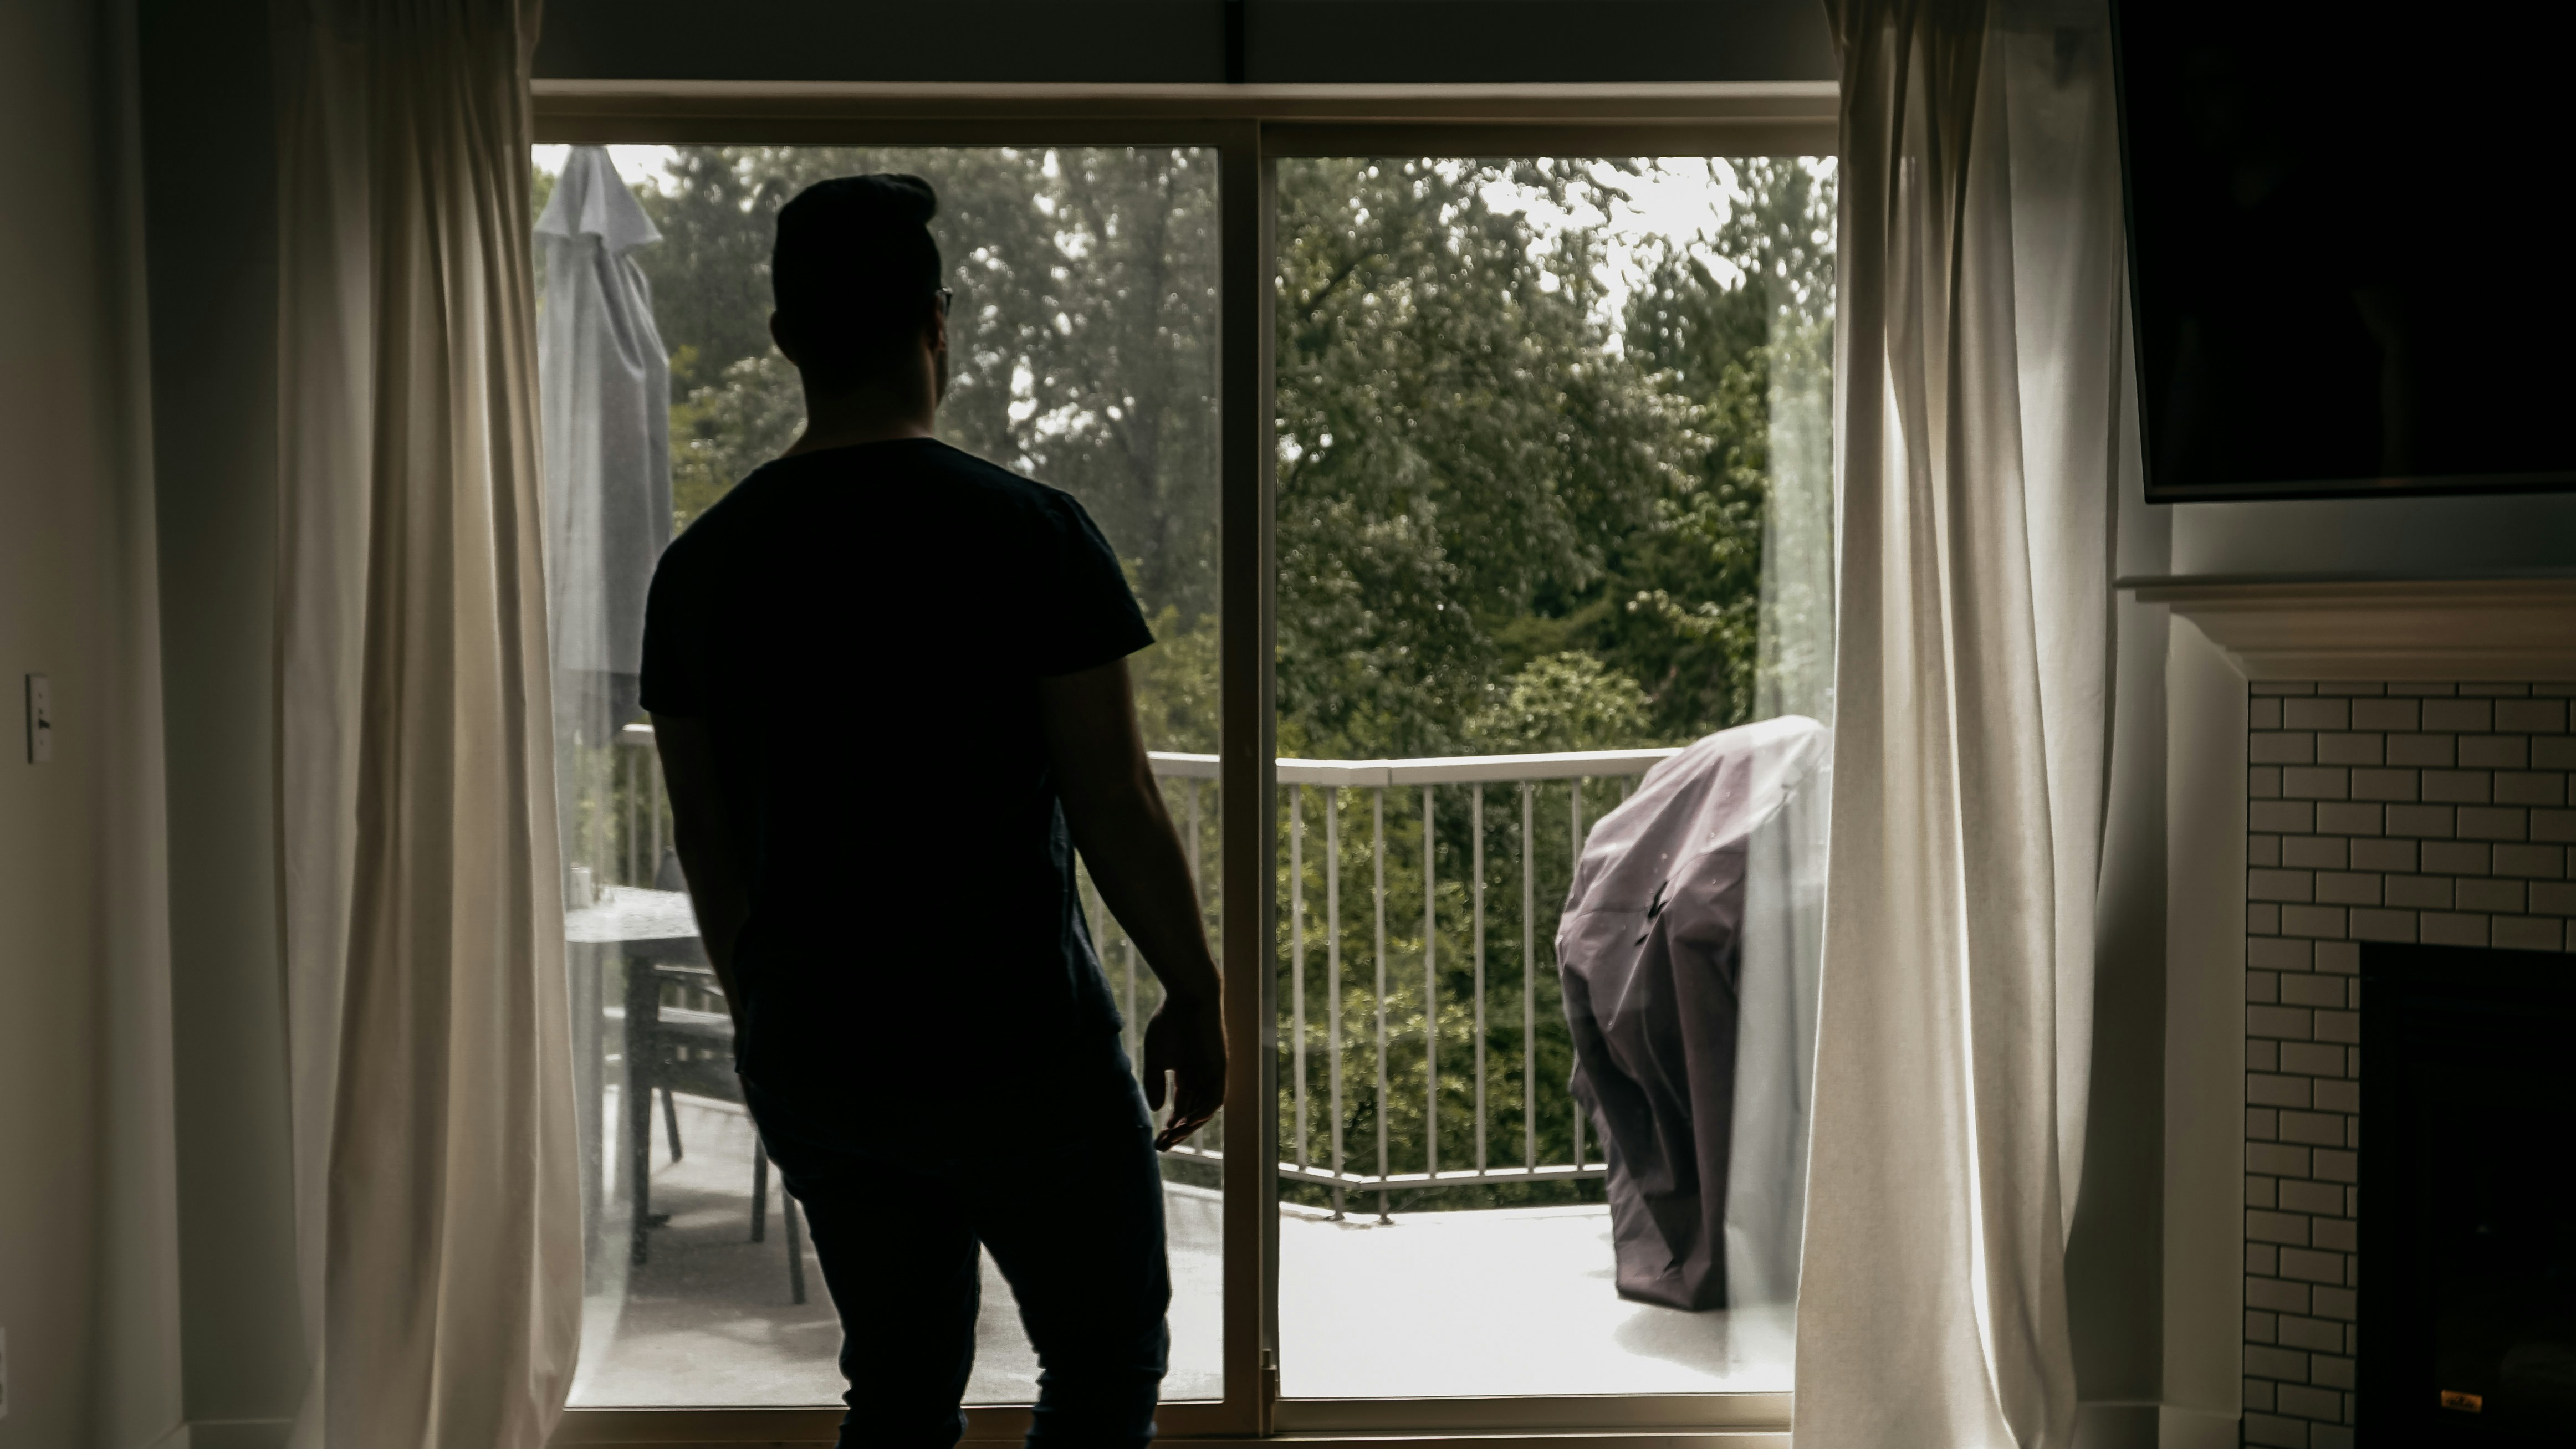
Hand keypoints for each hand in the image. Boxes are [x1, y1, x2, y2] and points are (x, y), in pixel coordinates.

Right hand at [1142, 990, 1225, 1149]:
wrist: (1188, 997)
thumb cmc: (1170, 1022)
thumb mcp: (1156, 1058)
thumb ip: (1154, 1082)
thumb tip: (1154, 1110)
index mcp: (1187, 1075)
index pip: (1182, 1107)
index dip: (1171, 1125)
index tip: (1158, 1140)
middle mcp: (1202, 1077)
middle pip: (1192, 1112)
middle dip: (1178, 1131)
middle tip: (1162, 1146)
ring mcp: (1212, 1074)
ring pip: (1204, 1108)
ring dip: (1189, 1125)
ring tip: (1172, 1137)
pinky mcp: (1221, 1068)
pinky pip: (1216, 1096)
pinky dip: (1203, 1111)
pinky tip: (1188, 1122)